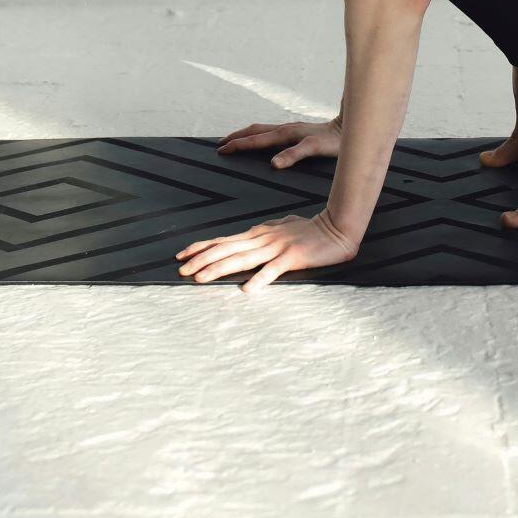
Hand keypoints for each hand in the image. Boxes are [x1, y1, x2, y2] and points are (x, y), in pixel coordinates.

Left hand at [174, 210, 359, 293]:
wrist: (336, 228)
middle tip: (181, 270)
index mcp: (258, 234)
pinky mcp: (292, 257)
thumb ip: (267, 232)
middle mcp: (262, 239)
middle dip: (201, 260)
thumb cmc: (310, 230)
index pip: (223, 241)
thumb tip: (254, 233)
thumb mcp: (283, 227)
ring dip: (219, 268)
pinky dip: (260, 279)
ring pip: (242, 259)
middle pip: (226, 249)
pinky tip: (247, 290)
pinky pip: (273, 270)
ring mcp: (276, 247)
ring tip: (201, 278)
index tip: (181, 255)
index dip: (201, 248)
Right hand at [216, 114, 342, 168]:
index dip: (238, 145)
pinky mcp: (297, 132)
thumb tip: (273, 164)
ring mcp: (291, 129)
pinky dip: (259, 136)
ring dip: (245, 135)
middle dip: (236, 137)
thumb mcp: (315, 149)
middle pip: (254, 131)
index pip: (255, 139)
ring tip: (234, 141)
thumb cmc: (334, 141)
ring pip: (262, 130)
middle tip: (220, 145)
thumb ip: (294, 155)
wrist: (350, 128)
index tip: (221, 150)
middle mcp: (285, 128)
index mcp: (286, 133)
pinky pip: (271, 133)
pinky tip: (261, 142)